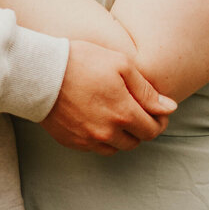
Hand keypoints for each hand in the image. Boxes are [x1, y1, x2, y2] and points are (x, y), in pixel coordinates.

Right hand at [42, 40, 176, 154]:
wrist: (40, 72)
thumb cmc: (81, 61)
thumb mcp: (121, 65)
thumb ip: (146, 90)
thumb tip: (169, 108)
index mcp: (124, 113)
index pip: (153, 129)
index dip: (159, 120)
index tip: (156, 109)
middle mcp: (108, 132)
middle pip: (136, 141)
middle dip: (142, 127)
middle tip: (137, 110)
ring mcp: (88, 139)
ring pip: (117, 147)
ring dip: (123, 135)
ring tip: (117, 115)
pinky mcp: (72, 142)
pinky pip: (96, 148)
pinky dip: (103, 138)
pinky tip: (98, 119)